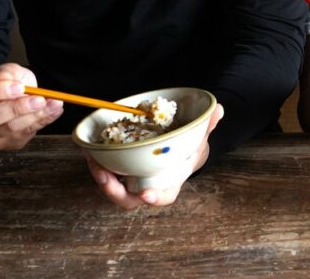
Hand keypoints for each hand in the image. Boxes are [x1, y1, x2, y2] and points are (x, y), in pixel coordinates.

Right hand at [0, 63, 63, 149]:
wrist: (6, 98)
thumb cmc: (4, 84)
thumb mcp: (7, 71)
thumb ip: (7, 72)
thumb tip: (3, 76)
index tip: (19, 87)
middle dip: (16, 108)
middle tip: (38, 99)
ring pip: (7, 129)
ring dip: (34, 116)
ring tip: (53, 104)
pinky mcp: (1, 144)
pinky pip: (22, 135)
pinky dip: (42, 122)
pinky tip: (54, 111)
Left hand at [85, 103, 224, 208]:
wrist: (176, 149)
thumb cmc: (189, 147)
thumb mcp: (200, 137)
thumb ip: (207, 126)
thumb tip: (218, 110)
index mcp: (170, 183)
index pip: (164, 196)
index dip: (155, 198)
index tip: (146, 195)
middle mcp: (148, 186)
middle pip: (129, 199)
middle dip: (114, 191)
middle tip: (105, 176)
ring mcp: (132, 181)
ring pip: (114, 188)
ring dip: (101, 177)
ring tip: (93, 160)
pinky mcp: (120, 171)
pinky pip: (107, 173)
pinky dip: (98, 164)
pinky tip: (91, 150)